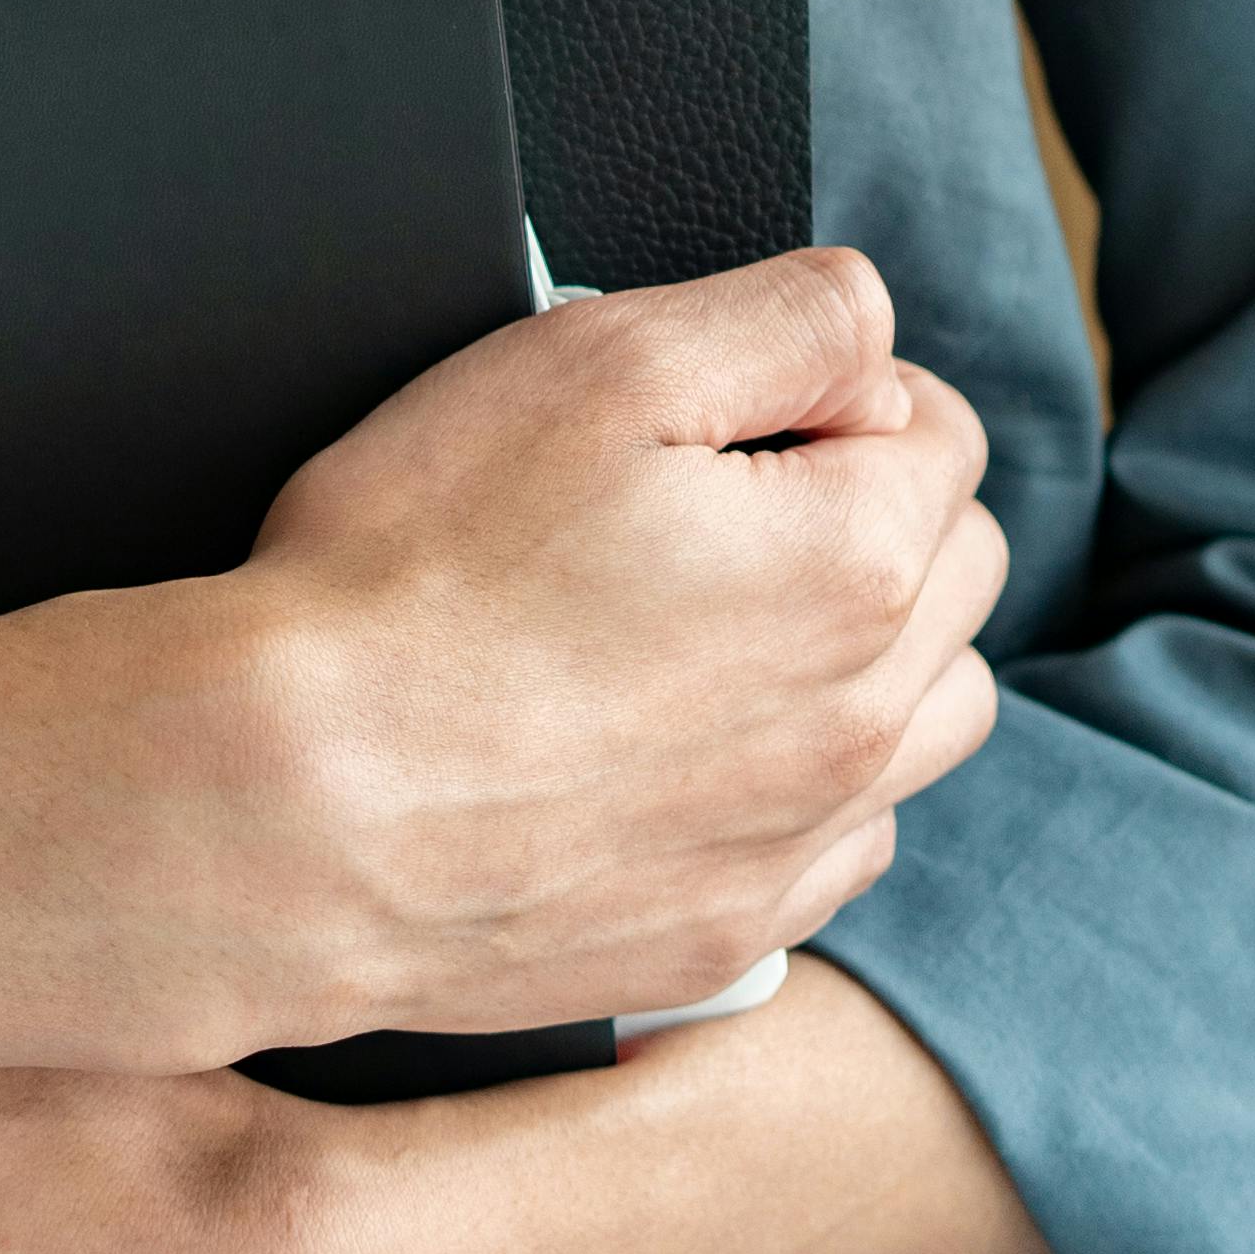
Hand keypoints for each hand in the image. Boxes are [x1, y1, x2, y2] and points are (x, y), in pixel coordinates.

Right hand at [225, 242, 1005, 1048]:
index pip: (943, 429)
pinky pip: (840, 843)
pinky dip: (801, 779)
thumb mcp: (602, 360)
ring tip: (726, 612)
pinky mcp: (726, 936)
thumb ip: (788, 318)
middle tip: (720, 488)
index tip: (736, 400)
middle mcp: (861, 720)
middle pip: (961, 570)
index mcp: (854, 562)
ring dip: (871, 649)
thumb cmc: (420, 572)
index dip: (839, 386)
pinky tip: (690, 739)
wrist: (293, 805)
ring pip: (931, 718)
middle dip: (874, 505)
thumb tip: (878, 338)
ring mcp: (796, 844)